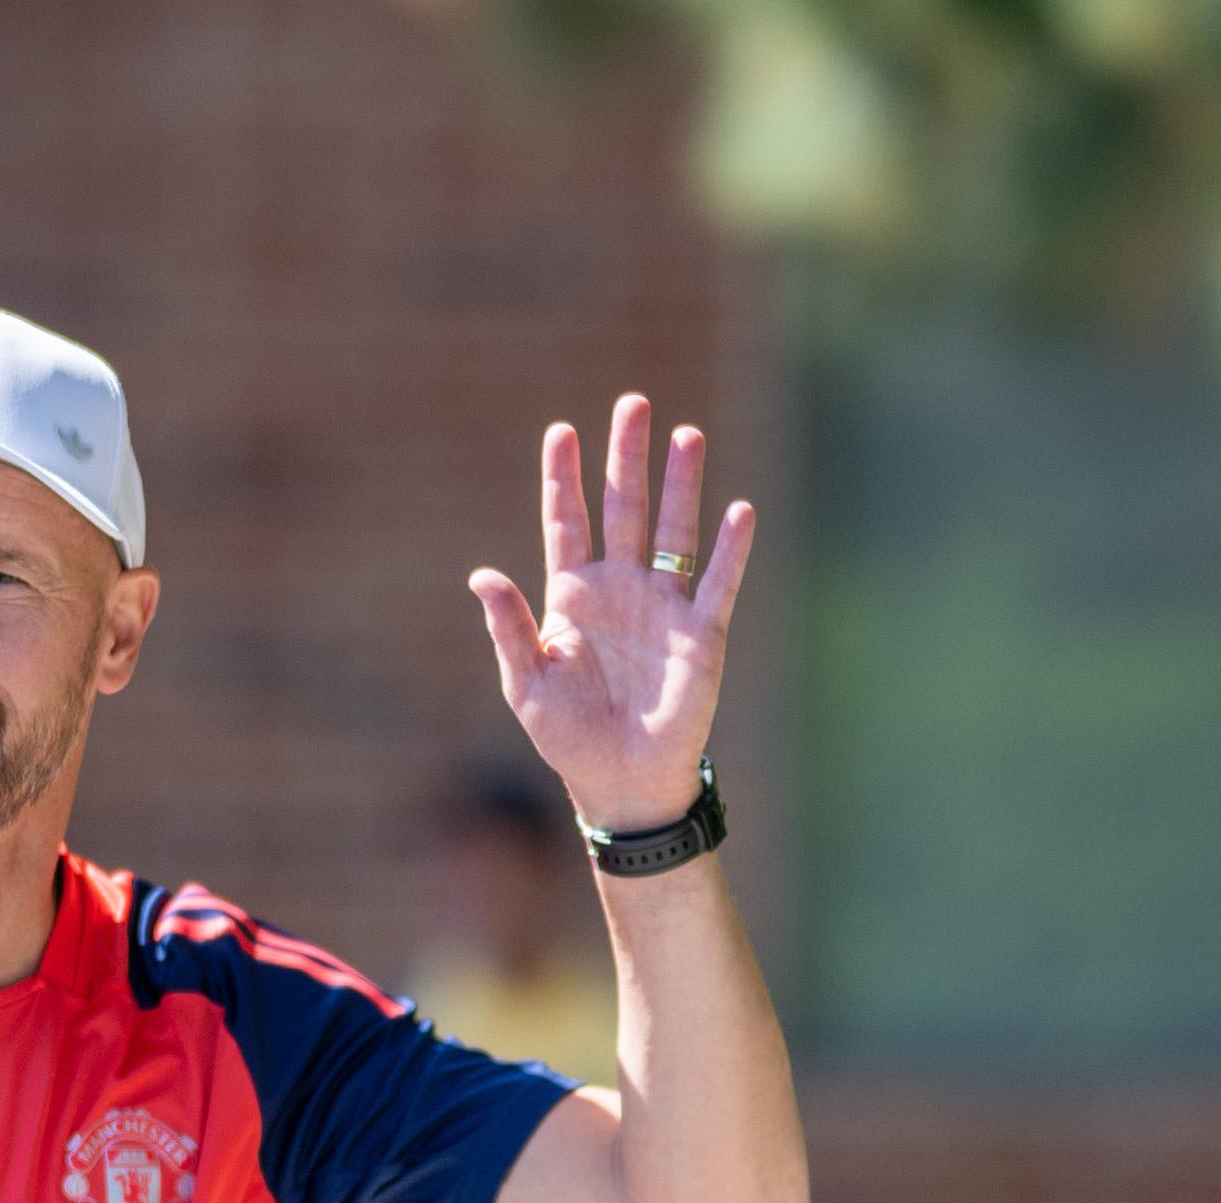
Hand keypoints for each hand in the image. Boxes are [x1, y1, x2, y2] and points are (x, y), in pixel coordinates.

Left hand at [469, 394, 753, 836]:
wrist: (619, 778)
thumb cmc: (567, 734)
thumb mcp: (526, 683)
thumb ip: (508, 628)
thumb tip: (481, 575)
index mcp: (571, 595)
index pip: (567, 521)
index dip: (563, 477)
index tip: (561, 430)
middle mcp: (620, 588)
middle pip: (623, 507)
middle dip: (626, 458)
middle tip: (633, 405)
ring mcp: (663, 605)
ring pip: (673, 530)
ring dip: (680, 484)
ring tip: (685, 435)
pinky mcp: (702, 632)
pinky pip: (719, 581)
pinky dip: (732, 548)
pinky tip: (739, 510)